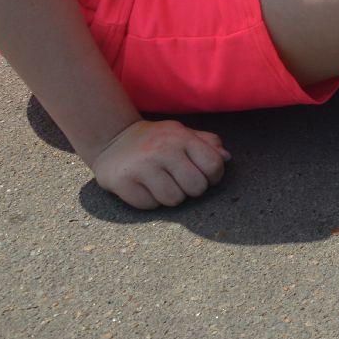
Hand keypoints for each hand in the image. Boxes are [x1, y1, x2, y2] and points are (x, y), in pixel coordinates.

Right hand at [91, 119, 228, 209]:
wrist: (112, 139)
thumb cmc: (156, 139)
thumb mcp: (182, 133)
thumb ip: (208, 143)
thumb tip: (227, 158)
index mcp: (182, 137)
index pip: (213, 165)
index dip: (214, 177)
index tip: (204, 176)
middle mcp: (163, 149)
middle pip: (196, 187)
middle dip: (192, 190)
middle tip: (180, 182)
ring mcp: (142, 165)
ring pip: (174, 199)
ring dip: (171, 197)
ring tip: (162, 184)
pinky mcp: (122, 181)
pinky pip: (149, 205)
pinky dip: (149, 201)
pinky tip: (143, 187)